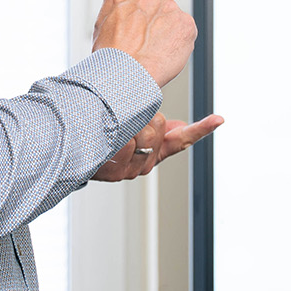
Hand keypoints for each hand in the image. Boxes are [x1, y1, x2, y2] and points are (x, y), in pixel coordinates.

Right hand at [91, 0, 198, 87]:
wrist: (125, 76)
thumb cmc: (110, 60)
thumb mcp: (103, 30)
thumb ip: (121, 15)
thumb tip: (134, 20)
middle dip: (155, 5)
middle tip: (147, 30)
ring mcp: (167, 7)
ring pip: (171, 15)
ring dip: (166, 28)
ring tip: (151, 51)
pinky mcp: (186, 23)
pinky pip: (185, 30)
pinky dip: (179, 41)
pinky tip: (165, 54)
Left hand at [91, 112, 224, 181]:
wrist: (72, 158)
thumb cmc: (101, 144)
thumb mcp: (130, 128)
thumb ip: (156, 128)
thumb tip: (180, 125)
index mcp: (151, 153)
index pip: (181, 139)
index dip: (201, 130)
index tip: (218, 119)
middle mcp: (142, 165)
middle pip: (157, 129)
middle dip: (141, 118)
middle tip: (121, 120)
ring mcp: (129, 170)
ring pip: (143, 134)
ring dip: (126, 126)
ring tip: (108, 130)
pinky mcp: (115, 172)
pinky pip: (126, 144)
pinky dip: (117, 138)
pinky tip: (106, 140)